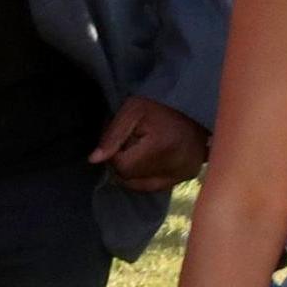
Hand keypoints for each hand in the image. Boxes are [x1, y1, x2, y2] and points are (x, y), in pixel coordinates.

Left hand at [90, 98, 207, 192]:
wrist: (193, 102)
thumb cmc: (159, 104)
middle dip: (126, 162)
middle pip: (131, 179)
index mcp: (161, 147)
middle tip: (134, 141)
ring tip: (145, 148)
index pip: (123, 167)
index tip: (123, 138)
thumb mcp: (131, 111)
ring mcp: (184, 173)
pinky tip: (153, 157)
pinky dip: (150, 174)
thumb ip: (112, 136)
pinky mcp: (189, 174)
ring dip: (136, 170)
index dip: (116, 154)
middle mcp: (176, 165)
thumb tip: (94, 160)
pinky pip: (158, 185)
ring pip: (143, 185)